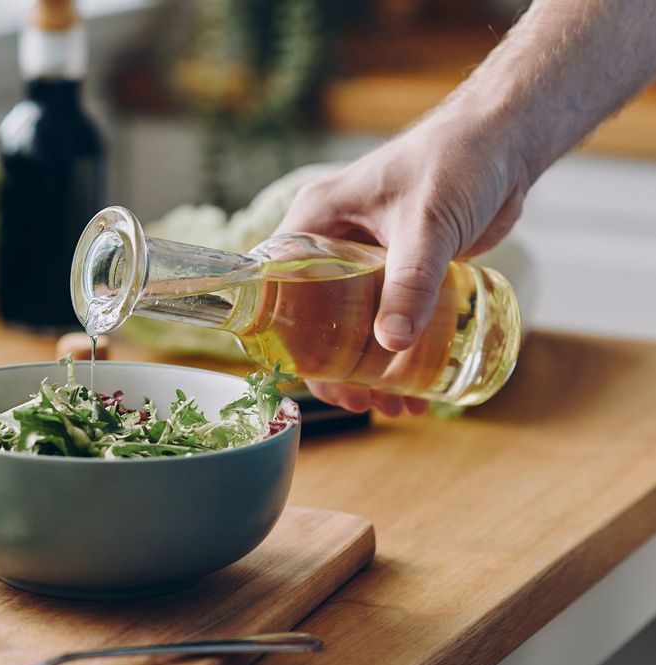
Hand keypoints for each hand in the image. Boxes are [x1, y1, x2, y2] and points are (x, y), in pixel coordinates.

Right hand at [274, 114, 528, 415]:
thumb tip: (390, 344)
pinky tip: (421, 383)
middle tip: (360, 403)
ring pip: (354, 325)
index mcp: (315, 220)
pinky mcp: (402, 269)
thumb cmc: (457, 161)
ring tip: (397, 405)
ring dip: (373, 368)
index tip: (310, 376)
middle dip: (336, 366)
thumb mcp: (427, 224)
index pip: (276, 285)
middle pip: (314, 317)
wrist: (506, 141)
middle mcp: (333, 241)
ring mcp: (367, 258)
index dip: (284, 335)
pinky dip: (401, 352)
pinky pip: (390, 318)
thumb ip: (410, 281)